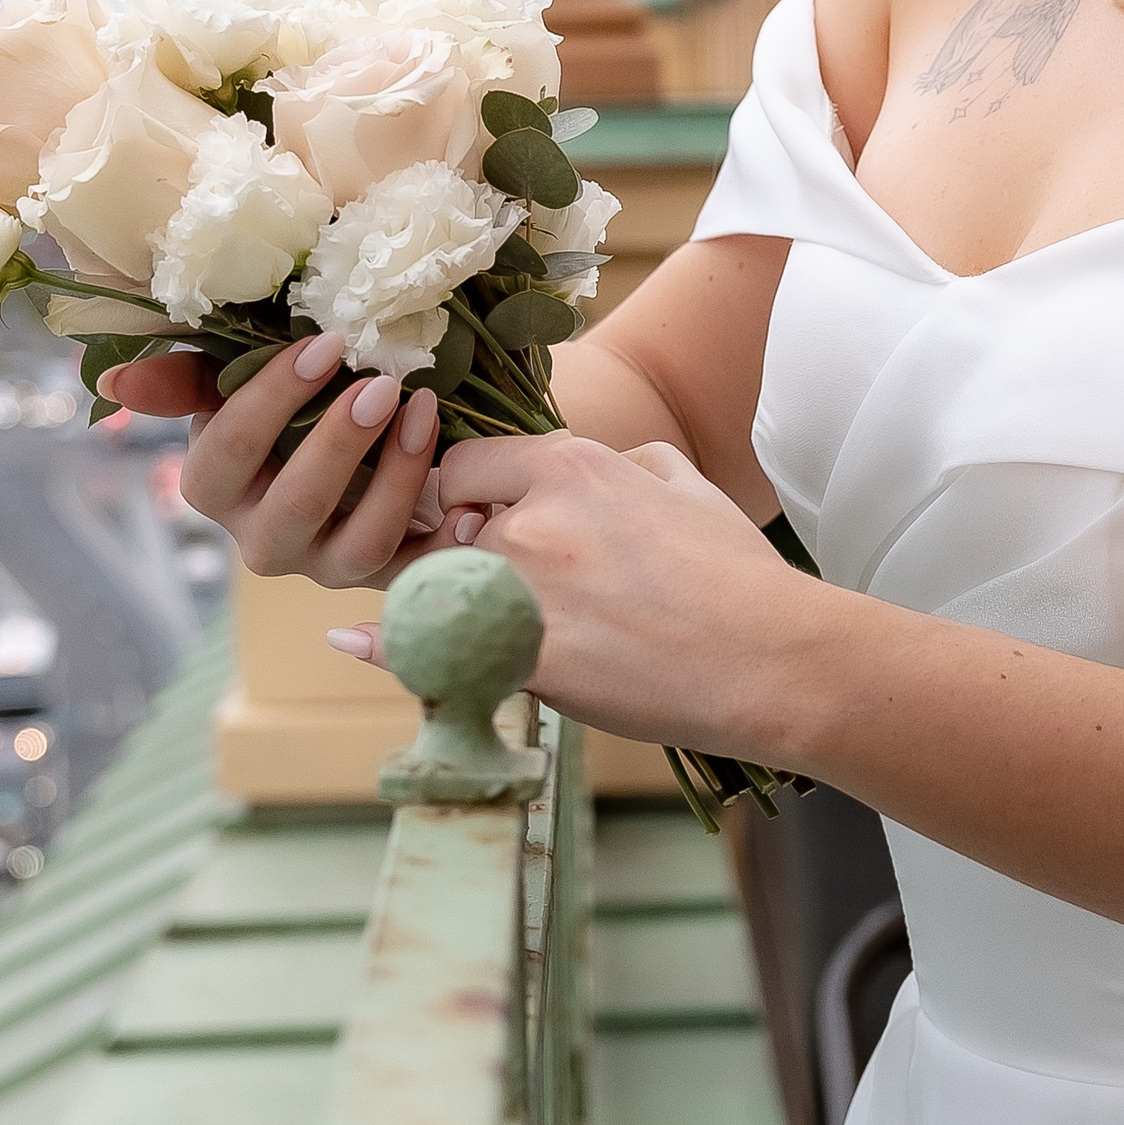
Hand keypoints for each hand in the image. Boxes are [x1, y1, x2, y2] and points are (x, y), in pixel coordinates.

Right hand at [102, 333, 444, 588]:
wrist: (353, 446)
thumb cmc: (286, 404)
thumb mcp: (233, 383)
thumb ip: (184, 378)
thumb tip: (114, 383)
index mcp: (216, 489)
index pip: (227, 453)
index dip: (273, 398)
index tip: (326, 342)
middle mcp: (264, 540)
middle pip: (293, 507)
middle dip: (338, 445)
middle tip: (381, 383)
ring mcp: (326, 565)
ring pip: (358, 544)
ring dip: (397, 479)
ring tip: (425, 412)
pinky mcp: (386, 576)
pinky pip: (419, 574)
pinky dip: (449, 544)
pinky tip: (473, 501)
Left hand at [325, 433, 807, 754]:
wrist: (770, 659)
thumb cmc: (737, 574)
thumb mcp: (687, 486)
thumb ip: (632, 463)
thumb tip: (609, 464)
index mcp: (570, 466)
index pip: (465, 464)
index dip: (459, 494)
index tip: (467, 520)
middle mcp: (531, 520)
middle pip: (440, 531)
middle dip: (446, 554)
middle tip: (469, 581)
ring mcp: (523, 592)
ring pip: (436, 589)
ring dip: (436, 602)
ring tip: (457, 622)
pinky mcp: (524, 661)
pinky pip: (434, 649)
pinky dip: (390, 646)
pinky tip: (353, 641)